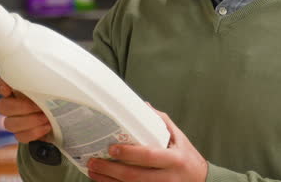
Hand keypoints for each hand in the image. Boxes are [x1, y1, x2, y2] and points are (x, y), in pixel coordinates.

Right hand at [0, 77, 52, 143]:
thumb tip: (43, 76)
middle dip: (21, 107)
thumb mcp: (52, 86)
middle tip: (38, 106)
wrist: (66, 117)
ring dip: (29, 121)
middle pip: (2, 106)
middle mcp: (13, 103)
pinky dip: (34, 132)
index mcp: (17, 88)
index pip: (0, 84)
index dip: (0, 86)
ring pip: (9, 124)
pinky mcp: (23, 134)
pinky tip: (46, 127)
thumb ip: (42, 81)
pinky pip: (20, 136)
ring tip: (45, 118)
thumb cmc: (58, 98)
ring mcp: (15, 120)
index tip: (8, 89)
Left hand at [87, 107, 207, 181]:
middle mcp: (168, 177)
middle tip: (94, 161)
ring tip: (93, 171)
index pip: (149, 156)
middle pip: (135, 176)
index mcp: (174, 159)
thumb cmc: (187, 158)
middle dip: (111, 170)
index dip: (129, 153)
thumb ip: (161, 121)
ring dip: (108, 181)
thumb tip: (142, 106)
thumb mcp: (179, 138)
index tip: (112, 149)